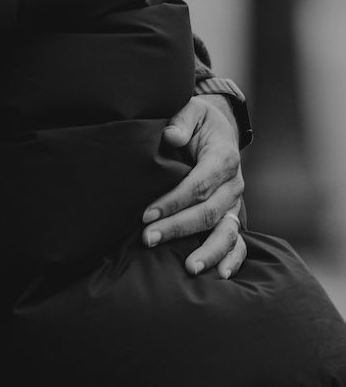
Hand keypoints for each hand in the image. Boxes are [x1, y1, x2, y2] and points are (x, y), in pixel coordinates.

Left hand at [143, 94, 245, 276]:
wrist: (218, 131)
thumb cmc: (198, 122)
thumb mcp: (192, 111)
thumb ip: (182, 120)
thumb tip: (171, 136)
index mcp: (224, 158)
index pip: (198, 184)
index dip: (173, 201)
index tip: (146, 214)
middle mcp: (234, 184)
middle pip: (208, 212)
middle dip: (178, 228)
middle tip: (148, 239)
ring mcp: (235, 204)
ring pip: (226, 232)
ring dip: (208, 251)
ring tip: (189, 268)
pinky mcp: (232, 216)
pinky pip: (238, 242)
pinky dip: (232, 259)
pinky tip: (220, 276)